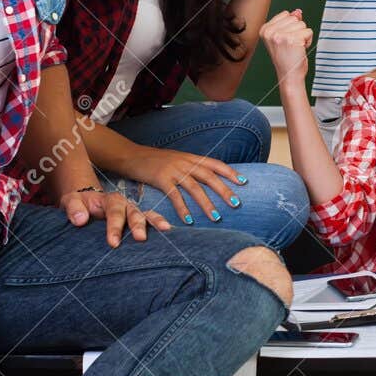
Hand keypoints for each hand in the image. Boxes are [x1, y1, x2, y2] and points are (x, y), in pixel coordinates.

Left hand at [60, 186, 171, 247]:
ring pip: (146, 215)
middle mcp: (125, 205)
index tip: (113, 243)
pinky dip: (159, 224)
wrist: (84, 202)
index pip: (114, 212)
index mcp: (109, 200)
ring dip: (155, 222)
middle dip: (138, 225)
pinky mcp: (137, 220)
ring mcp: (133, 212)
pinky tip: (169, 233)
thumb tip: (80, 220)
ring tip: (165, 230)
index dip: (115, 227)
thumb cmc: (78, 205)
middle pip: (134, 213)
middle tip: (140, 238)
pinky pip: (151, 220)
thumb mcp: (70, 201)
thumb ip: (74, 208)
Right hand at [131, 148, 250, 224]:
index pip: (215, 164)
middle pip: (209, 176)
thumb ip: (192, 168)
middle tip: (236, 204)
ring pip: (194, 187)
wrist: (131, 155)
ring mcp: (173, 170)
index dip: (230, 172)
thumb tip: (209, 180)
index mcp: (191, 158)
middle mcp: (185, 162)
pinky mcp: (160, 179)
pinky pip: (174, 195)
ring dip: (206, 203)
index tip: (244, 182)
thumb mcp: (177, 160)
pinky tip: (188, 220)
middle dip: (224, 190)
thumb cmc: (156, 161)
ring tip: (215, 218)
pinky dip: (182, 208)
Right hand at [260, 9, 312, 86]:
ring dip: (303, 36)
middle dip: (297, 31)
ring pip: (302, 24)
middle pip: (294, 18)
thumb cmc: (287, 59)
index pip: (286, 14)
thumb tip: (297, 12)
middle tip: (291, 46)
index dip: (290, 27)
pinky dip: (308, 41)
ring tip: (295, 48)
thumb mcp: (284, 37)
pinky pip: (308, 31)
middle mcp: (270, 32)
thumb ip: (289, 22)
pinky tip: (300, 50)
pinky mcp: (292, 39)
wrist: (289, 76)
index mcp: (265, 30)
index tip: (285, 41)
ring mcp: (280, 36)